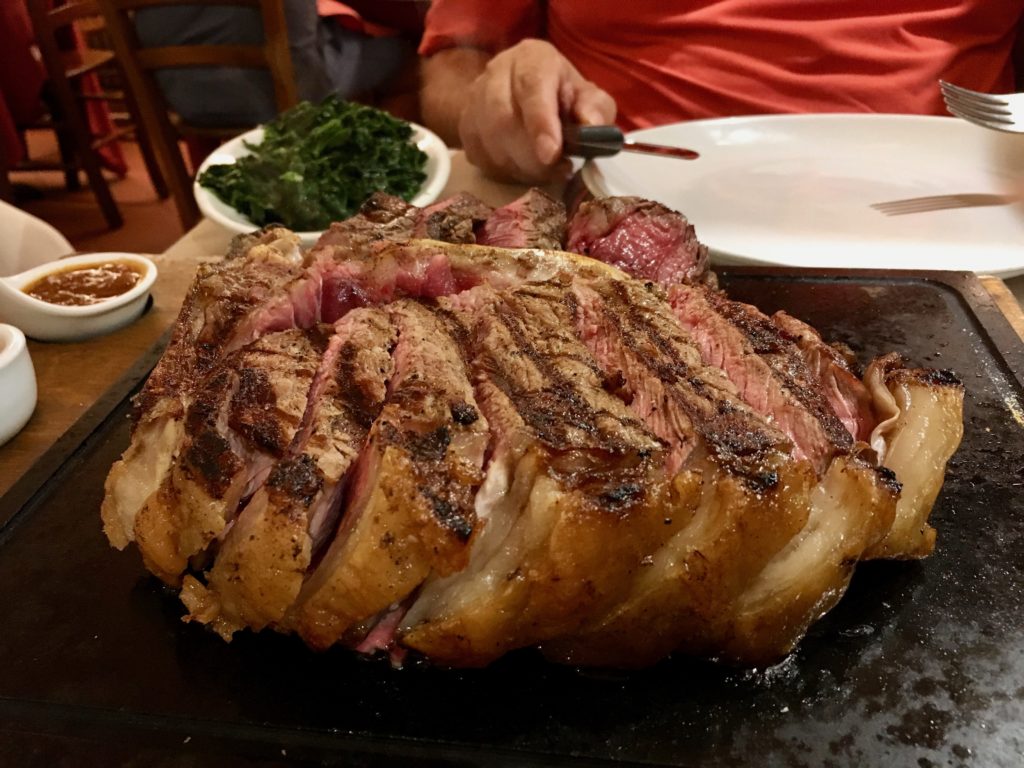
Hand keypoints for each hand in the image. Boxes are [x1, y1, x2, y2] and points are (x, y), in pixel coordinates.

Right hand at [458, 39, 616, 182]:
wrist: (529, 98)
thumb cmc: (565, 99)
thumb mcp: (589, 99)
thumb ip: (595, 109)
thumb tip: (591, 124)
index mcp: (532, 58)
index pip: (531, 87)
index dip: (540, 123)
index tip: (551, 154)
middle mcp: (497, 71)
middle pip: (503, 118)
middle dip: (530, 155)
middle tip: (554, 171)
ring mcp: (475, 98)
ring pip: (488, 140)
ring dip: (518, 166)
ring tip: (543, 171)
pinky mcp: (465, 125)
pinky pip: (478, 155)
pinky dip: (502, 171)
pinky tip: (522, 169)